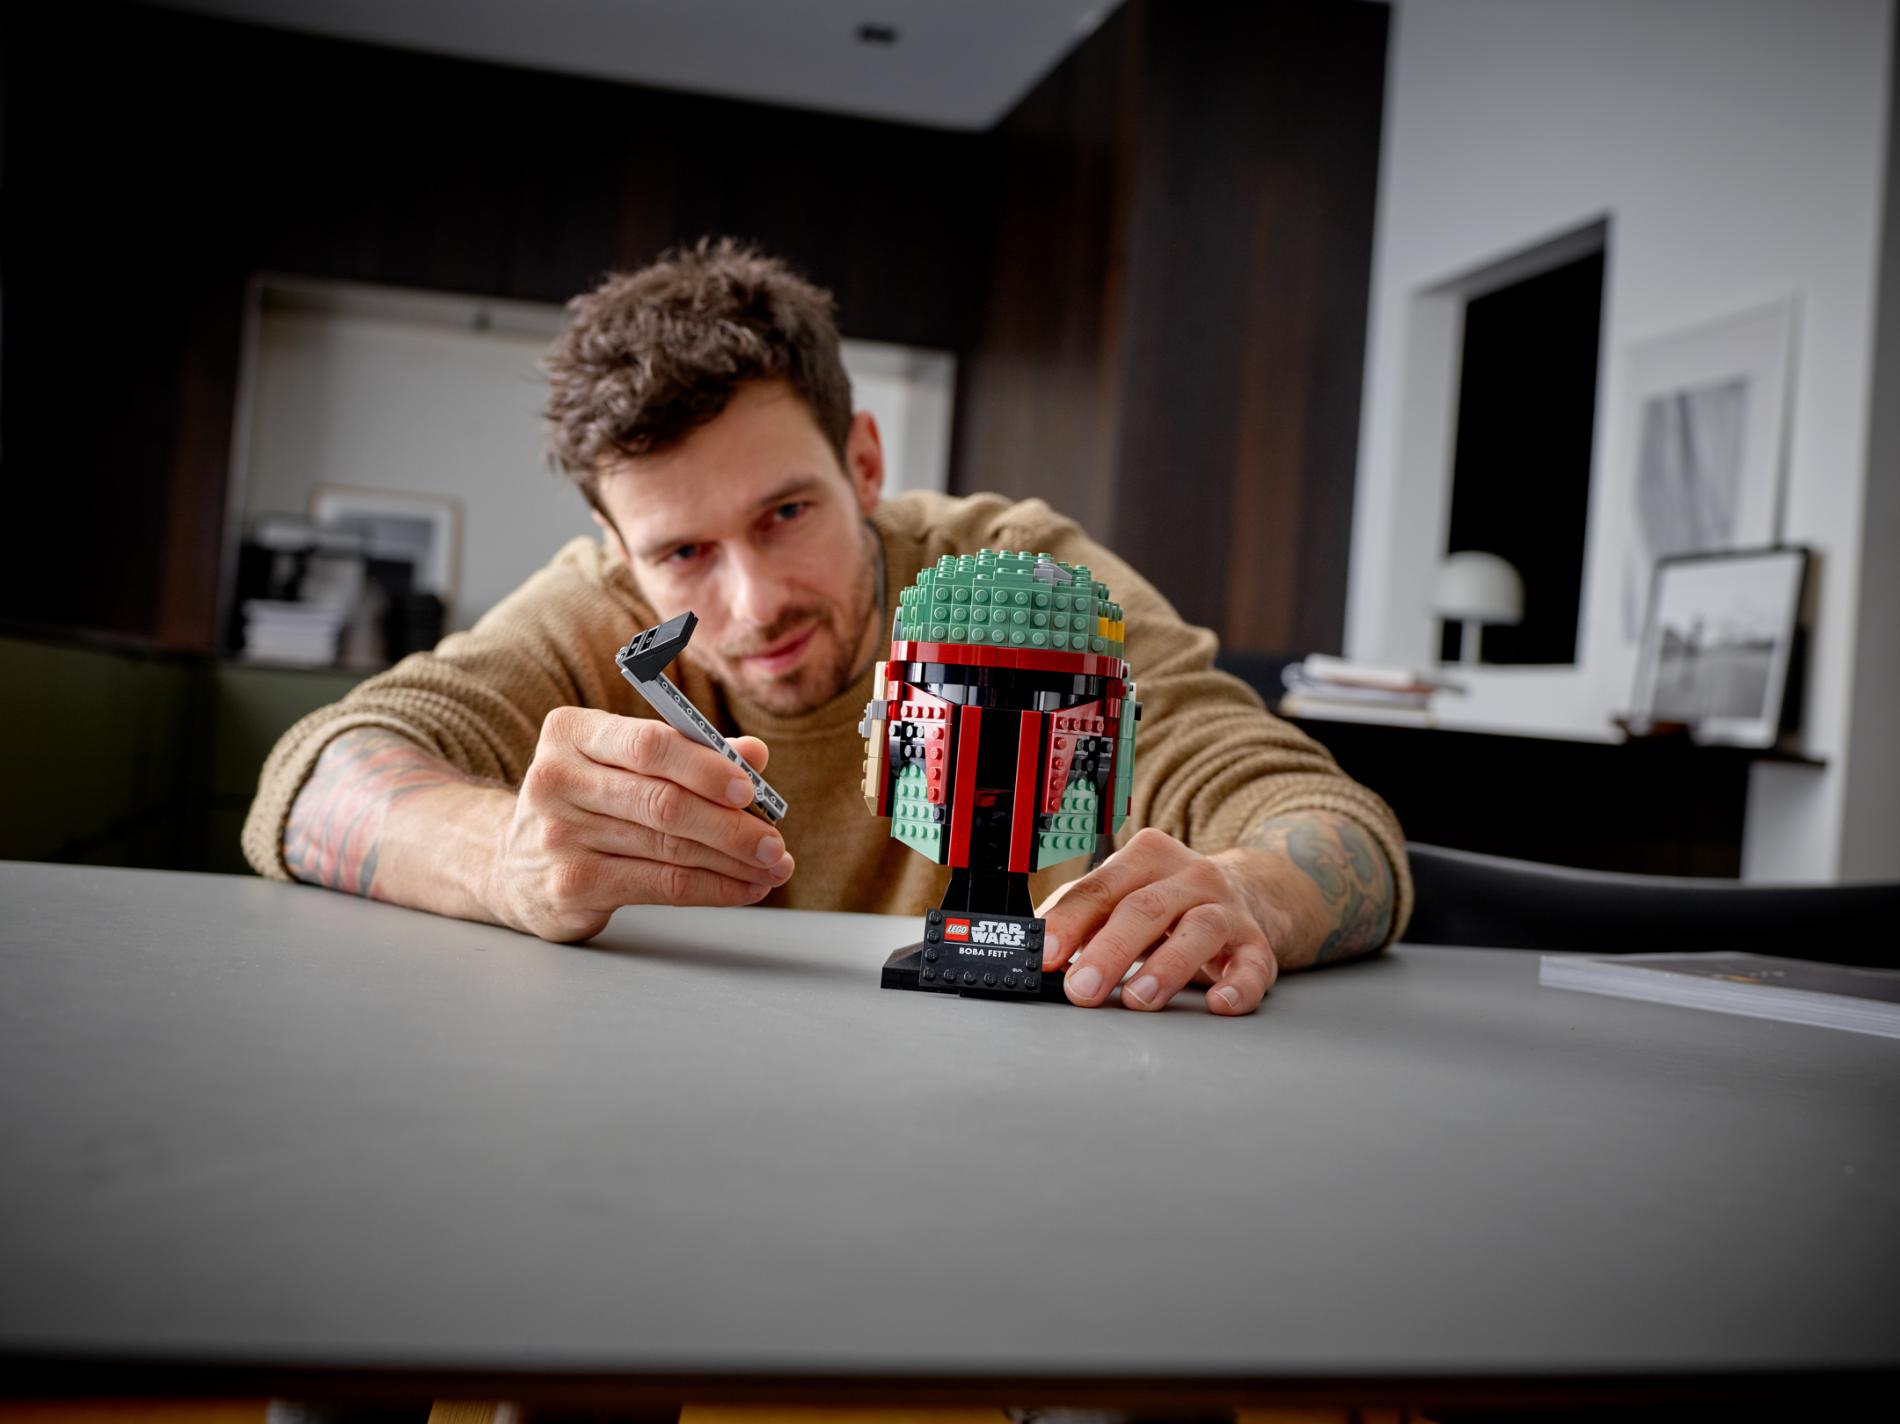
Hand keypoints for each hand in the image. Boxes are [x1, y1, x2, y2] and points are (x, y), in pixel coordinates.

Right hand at [483, 706, 794, 941]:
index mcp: (571, 733)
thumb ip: (691, 753)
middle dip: (731, 825)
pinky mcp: (569, 885)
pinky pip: (659, 885)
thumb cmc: (591, 801)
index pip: (648, 745)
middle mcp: (556, 780)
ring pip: (668, 848)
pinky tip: (744, 888)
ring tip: (772, 867)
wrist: (513, 865)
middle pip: (663, 802)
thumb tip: (756, 755)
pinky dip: (712, 888)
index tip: (751, 787)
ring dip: (732, 861)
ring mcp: (558, 836)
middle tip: (775, 842)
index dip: (705, 767)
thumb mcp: (627, 765)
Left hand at [1038, 827, 1284, 1014]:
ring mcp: (1228, 909)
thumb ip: (1080, 915)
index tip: (1046, 953)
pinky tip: (1218, 1004)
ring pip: (1200, 930)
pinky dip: (1238, 986)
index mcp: (1147, 857)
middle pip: (1146, 908)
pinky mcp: (1257, 945)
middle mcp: (1190, 876)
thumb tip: (1031, 944)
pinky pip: (1253, 965)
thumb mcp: (1122, 896)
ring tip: (1138, 999)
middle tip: (1081, 989)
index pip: (1102, 887)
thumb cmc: (1166, 902)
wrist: (1244, 894)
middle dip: (1110, 951)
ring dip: (1168, 967)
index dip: (1070, 921)